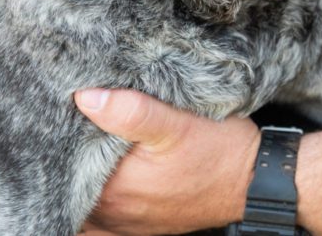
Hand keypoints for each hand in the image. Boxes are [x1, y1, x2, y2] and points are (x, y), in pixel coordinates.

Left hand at [74, 89, 258, 235]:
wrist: (257, 182)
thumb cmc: (222, 152)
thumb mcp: (181, 123)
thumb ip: (132, 112)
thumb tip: (85, 97)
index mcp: (116, 188)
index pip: (65, 160)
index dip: (64, 133)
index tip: (71, 107)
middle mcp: (115, 212)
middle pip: (72, 181)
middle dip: (71, 151)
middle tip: (82, 118)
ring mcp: (127, 222)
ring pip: (86, 197)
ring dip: (84, 173)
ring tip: (97, 140)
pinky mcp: (141, 224)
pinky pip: (103, 214)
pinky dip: (99, 193)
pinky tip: (111, 171)